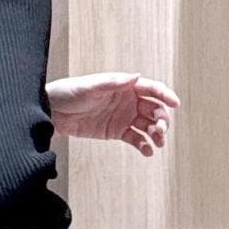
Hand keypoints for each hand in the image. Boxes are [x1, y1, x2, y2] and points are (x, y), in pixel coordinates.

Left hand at [47, 71, 177, 152]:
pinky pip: (136, 139)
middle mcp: (128, 100)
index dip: (165, 95)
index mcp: (125, 85)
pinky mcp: (117, 132)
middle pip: (154, 109)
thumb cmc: (70, 93)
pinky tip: (148, 152)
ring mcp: (124, 117)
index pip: (151, 89)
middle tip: (160, 130)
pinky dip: (144, 145)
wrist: (53, 112)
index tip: (175, 104)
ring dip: (157, 134)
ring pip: (148, 125)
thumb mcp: (91, 87)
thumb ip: (114, 83)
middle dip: (162, 119)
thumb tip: (136, 76)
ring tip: (158, 143)